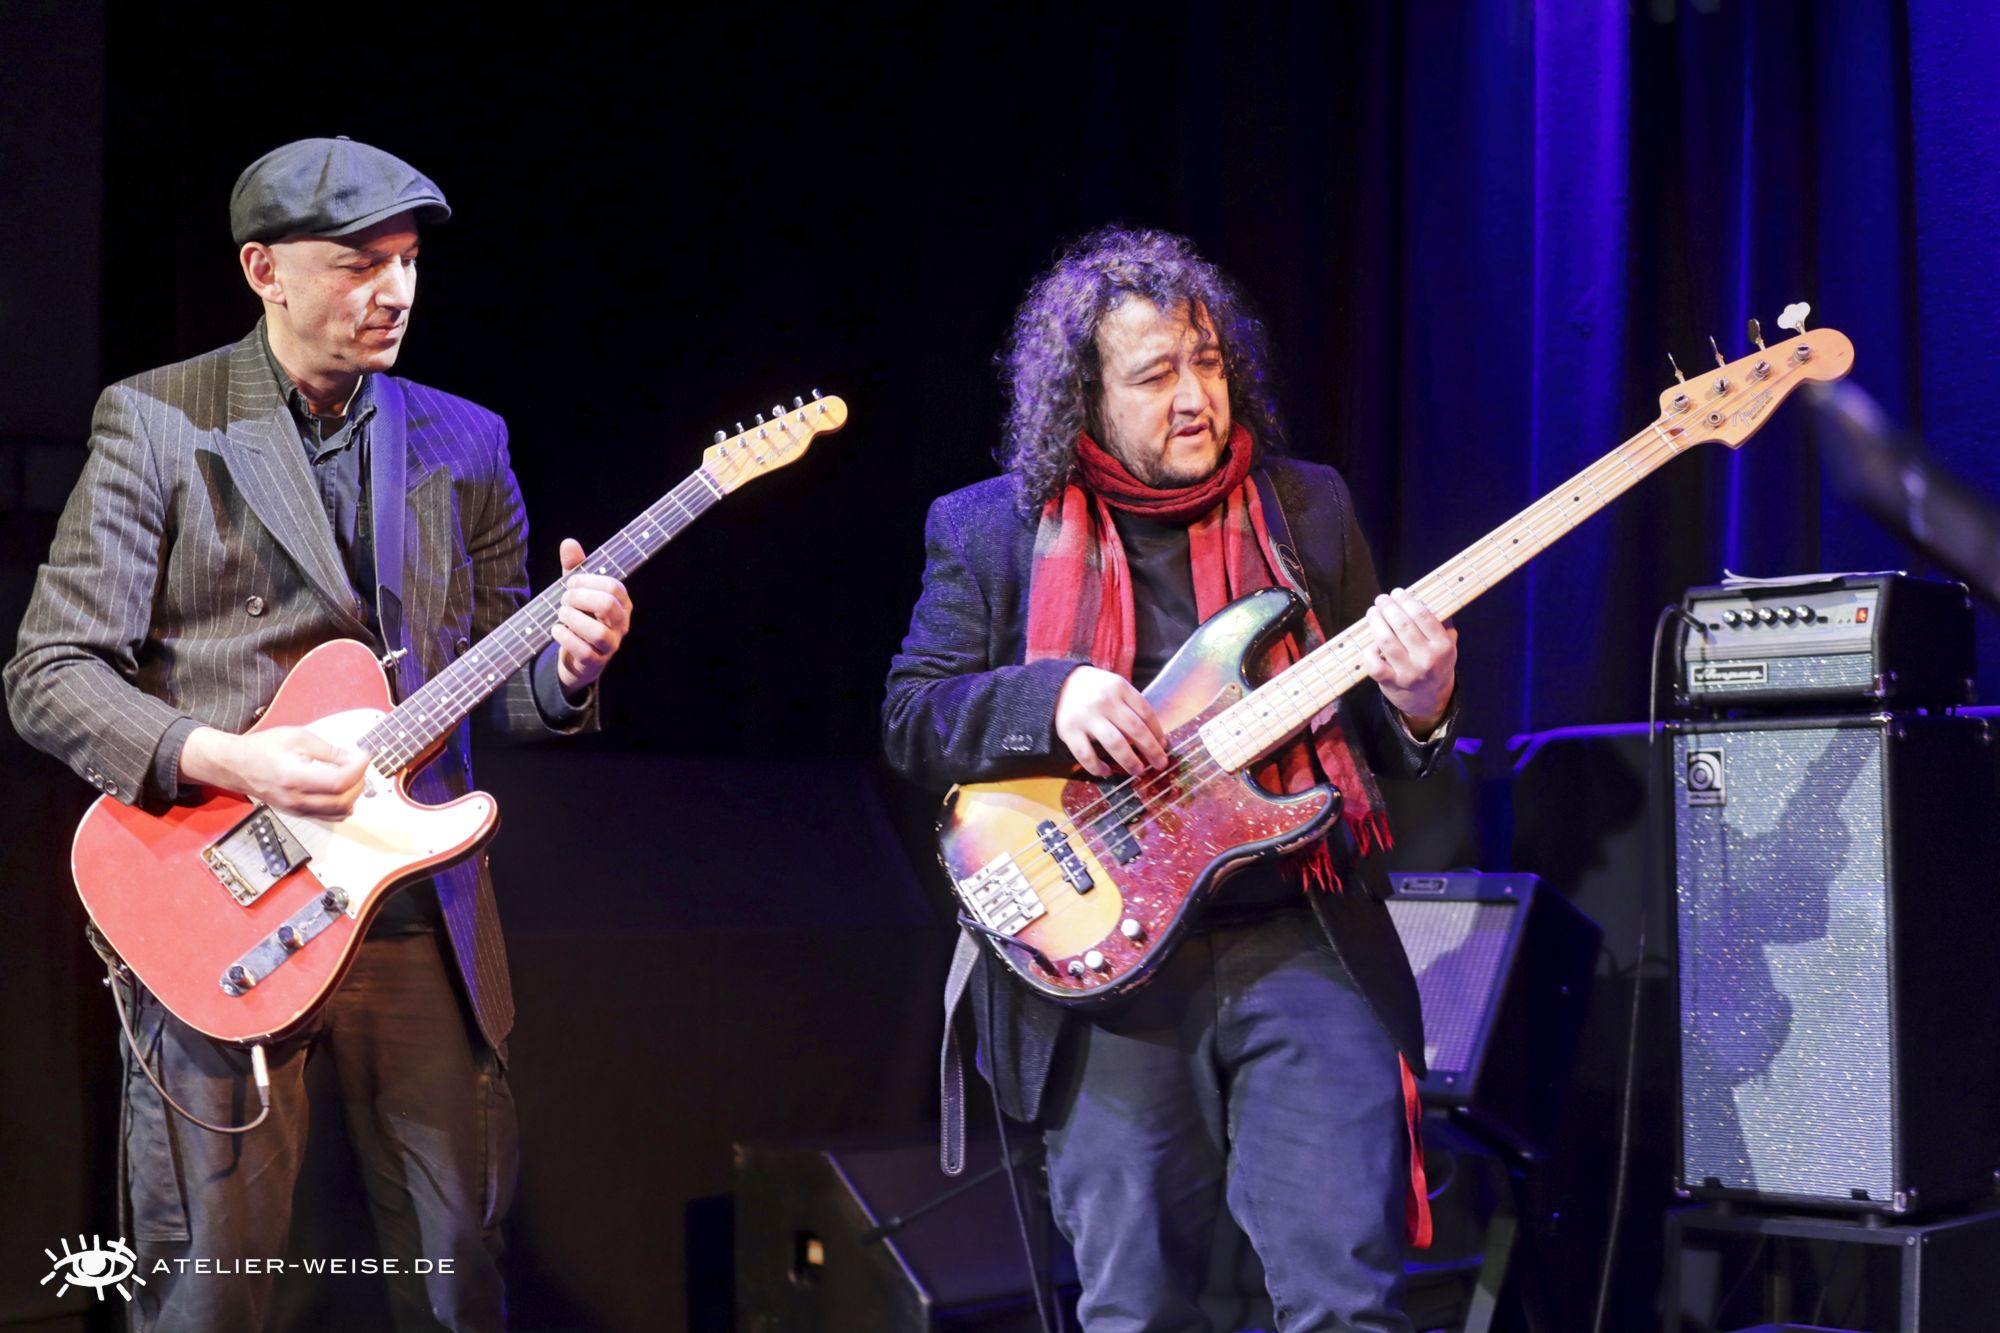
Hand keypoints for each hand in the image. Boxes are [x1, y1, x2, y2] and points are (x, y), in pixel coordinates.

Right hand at [179, 724, 370, 817]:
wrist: (237, 765)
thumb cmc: (263, 748)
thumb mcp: (298, 738)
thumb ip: (329, 750)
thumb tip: (354, 758)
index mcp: (294, 777)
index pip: (338, 782)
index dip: (358, 769)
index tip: (363, 756)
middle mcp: (295, 799)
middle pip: (342, 801)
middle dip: (359, 783)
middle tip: (360, 765)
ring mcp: (296, 810)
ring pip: (338, 813)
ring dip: (353, 795)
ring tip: (353, 776)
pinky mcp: (297, 813)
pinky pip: (328, 816)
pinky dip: (343, 805)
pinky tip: (343, 788)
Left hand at [552, 537, 632, 693]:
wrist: (578, 659)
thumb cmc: (580, 618)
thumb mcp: (577, 592)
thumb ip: (574, 568)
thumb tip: (569, 543)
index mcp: (622, 603)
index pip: (613, 586)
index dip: (587, 581)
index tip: (569, 583)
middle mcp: (621, 624)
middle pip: (607, 605)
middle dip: (579, 598)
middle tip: (564, 600)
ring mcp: (610, 645)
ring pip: (597, 632)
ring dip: (572, 619)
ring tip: (561, 615)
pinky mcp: (596, 662)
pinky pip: (583, 651)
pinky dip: (565, 637)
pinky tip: (556, 630)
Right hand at [1054, 666, 1168, 778]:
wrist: (1060, 685)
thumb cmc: (1096, 691)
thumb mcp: (1115, 688)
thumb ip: (1132, 707)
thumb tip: (1156, 739)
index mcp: (1119, 687)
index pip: (1145, 712)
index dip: (1157, 732)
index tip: (1164, 746)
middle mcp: (1104, 701)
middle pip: (1135, 729)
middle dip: (1151, 750)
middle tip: (1160, 765)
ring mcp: (1086, 717)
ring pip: (1114, 744)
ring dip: (1129, 761)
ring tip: (1137, 771)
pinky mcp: (1069, 731)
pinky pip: (1086, 755)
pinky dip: (1098, 767)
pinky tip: (1106, 772)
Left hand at [1362, 588, 1457, 735]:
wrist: (1430, 701)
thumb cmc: (1435, 665)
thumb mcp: (1447, 646)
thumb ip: (1440, 625)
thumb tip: (1423, 598)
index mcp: (1443, 646)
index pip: (1422, 616)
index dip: (1406, 601)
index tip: (1397, 593)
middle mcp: (1427, 659)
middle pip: (1402, 625)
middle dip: (1388, 607)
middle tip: (1381, 599)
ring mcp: (1409, 672)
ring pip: (1386, 640)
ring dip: (1376, 622)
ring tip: (1373, 613)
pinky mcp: (1392, 683)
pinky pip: (1374, 664)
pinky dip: (1368, 652)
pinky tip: (1370, 643)